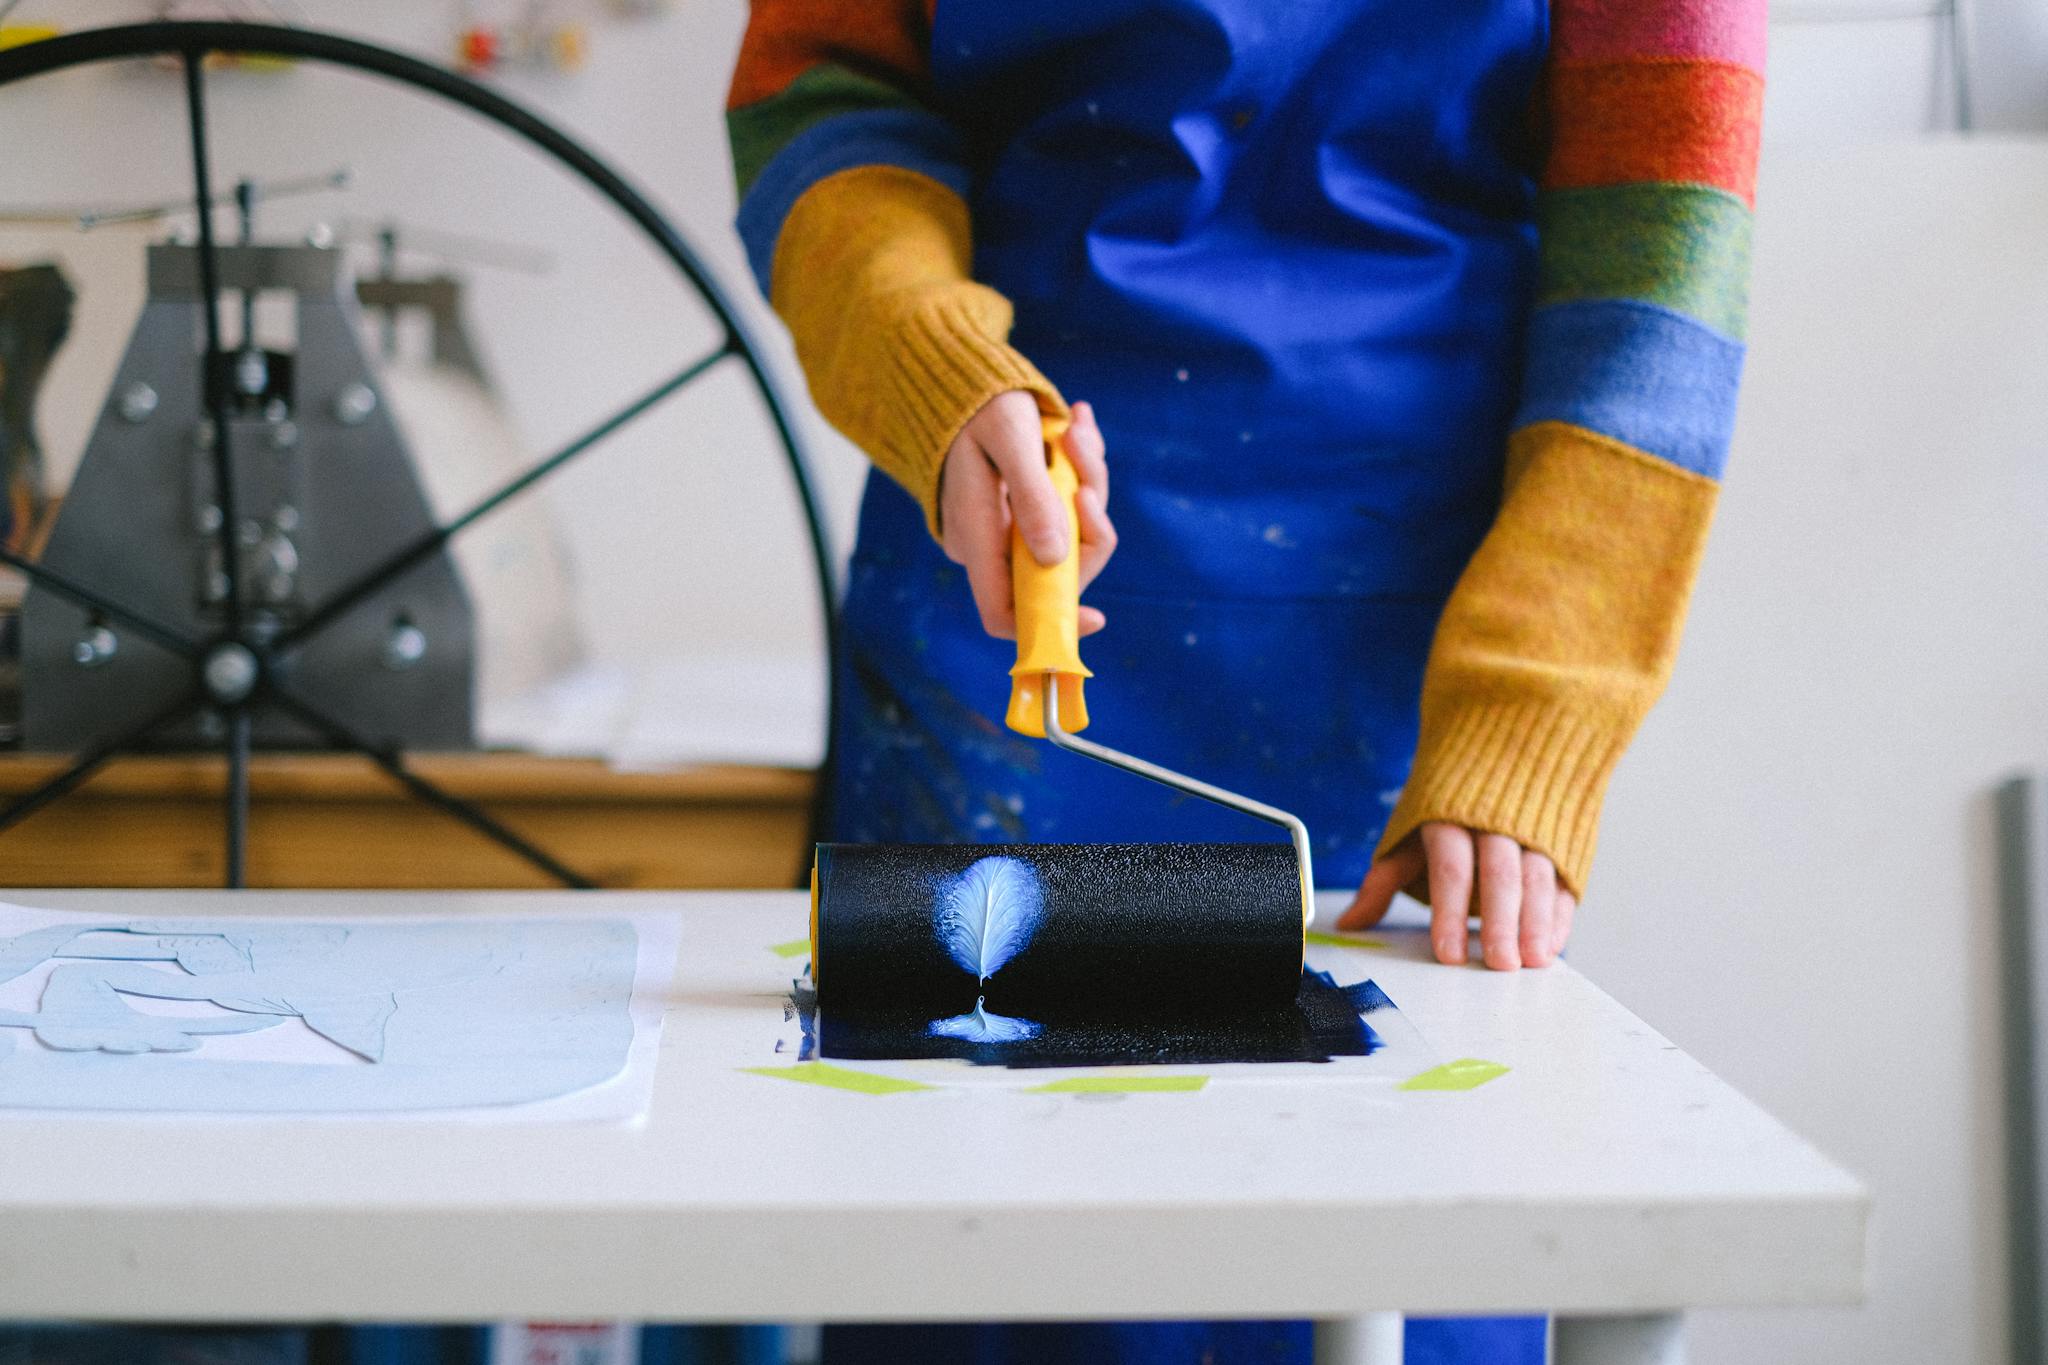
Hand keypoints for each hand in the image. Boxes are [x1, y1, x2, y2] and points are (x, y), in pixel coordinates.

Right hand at [938, 392, 1114, 639]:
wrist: (964, 379)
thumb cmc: (980, 403)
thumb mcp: (1009, 436)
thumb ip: (1032, 495)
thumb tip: (1055, 556)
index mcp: (975, 536)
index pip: (1004, 612)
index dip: (1047, 621)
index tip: (1097, 617)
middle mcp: (992, 545)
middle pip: (1059, 569)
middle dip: (1088, 518)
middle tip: (1082, 451)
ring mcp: (1012, 531)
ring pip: (1074, 534)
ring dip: (1087, 480)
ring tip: (1076, 427)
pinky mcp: (1029, 512)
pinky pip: (1070, 509)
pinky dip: (1082, 471)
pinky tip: (1076, 426)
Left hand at [1336, 823, 1574, 969]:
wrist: (1497, 752)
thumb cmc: (1444, 809)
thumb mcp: (1410, 836)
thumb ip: (1383, 880)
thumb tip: (1349, 924)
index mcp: (1449, 817)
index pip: (1450, 868)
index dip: (1449, 912)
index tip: (1450, 955)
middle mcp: (1494, 820)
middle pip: (1500, 874)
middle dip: (1501, 922)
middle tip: (1500, 964)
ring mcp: (1532, 829)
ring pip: (1539, 875)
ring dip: (1538, 921)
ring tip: (1532, 960)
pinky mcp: (1561, 843)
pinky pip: (1564, 879)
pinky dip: (1560, 914)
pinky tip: (1551, 945)